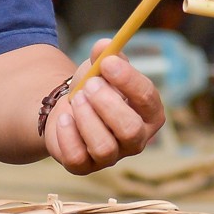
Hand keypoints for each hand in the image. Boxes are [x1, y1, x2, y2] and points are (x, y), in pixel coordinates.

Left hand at [42, 43, 166, 173]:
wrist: (68, 109)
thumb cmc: (94, 87)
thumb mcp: (100, 68)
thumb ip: (104, 55)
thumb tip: (105, 45)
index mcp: (149, 113)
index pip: (148, 99)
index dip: (128, 80)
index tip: (107, 62)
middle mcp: (136, 139)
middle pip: (130, 130)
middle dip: (106, 104)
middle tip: (89, 85)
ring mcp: (112, 157)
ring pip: (104, 147)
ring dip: (85, 118)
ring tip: (76, 99)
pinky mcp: (85, 168)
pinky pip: (77, 158)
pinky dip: (67, 134)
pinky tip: (65, 118)